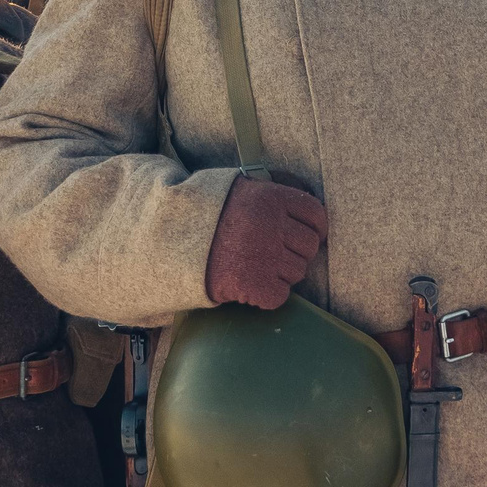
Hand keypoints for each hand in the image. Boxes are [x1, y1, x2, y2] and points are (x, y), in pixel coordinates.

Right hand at [202, 176, 327, 307]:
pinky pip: (279, 296)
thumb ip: (273, 197)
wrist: (170, 239)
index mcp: (271, 198)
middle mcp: (271, 225)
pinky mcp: (252, 284)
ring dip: (281, 274)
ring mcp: (264, 256)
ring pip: (297, 273)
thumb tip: (305, 213)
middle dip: (295, 253)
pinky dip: (267, 295)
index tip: (306, 236)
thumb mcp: (242, 190)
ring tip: (256, 266)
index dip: (315, 228)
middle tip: (274, 254)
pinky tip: (250, 284)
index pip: (316, 215)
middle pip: (309, 247)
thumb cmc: (208, 214)